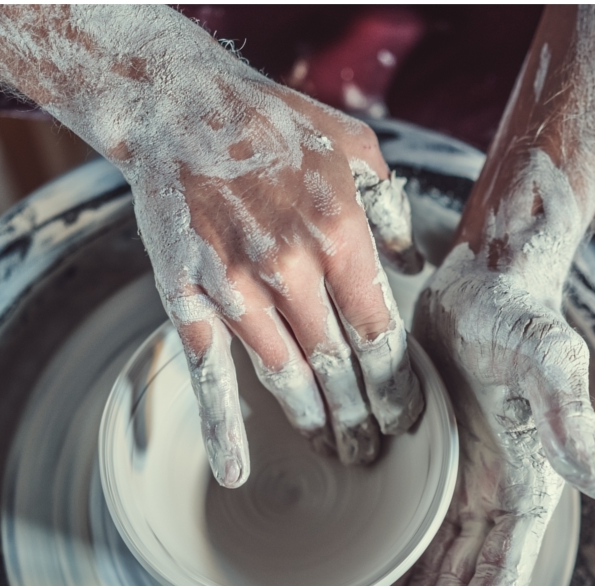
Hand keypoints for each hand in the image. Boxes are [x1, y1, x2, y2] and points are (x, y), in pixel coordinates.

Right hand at [0, 6, 423, 487]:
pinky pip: (209, 372)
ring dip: (315, 422)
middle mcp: (290, 268)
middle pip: (337, 366)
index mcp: (339, 233)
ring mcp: (235, 287)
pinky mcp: (189, 296)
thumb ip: (390, 208)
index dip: (395, 383)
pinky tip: (234, 469)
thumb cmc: (273, 124)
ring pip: (285, 376)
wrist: (180, 107)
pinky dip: (221, 426)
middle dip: (361, 415)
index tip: (406, 412)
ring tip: (336, 451)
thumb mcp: (354, 148)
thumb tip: (414, 261)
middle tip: (374, 448)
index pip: (377, 333)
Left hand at [369, 151, 594, 585]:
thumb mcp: (543, 353)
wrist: (484, 278)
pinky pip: (425, 540)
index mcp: (530, 484)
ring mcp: (471, 486)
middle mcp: (503, 496)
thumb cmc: (515, 313)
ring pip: (440, 573)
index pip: (499, 576)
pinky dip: (405, 579)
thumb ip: (567, 415)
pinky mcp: (442, 470)